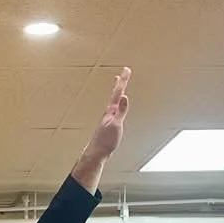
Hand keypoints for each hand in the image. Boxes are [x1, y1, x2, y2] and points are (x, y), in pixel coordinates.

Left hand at [71, 67, 130, 191]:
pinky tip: (116, 107)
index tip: (126, 69)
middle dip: (120, 83)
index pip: (118, 92)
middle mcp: (109, 113)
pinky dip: (117, 104)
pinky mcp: (109, 125)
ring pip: (114, 101)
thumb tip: (124, 96)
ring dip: (117, 92)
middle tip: (123, 73)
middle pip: (115, 94)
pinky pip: (114, 110)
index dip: (123, 81)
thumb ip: (120, 111)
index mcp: (111, 111)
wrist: (97, 153)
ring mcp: (108, 118)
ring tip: (119, 86)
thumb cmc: (106, 141)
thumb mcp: (116, 125)